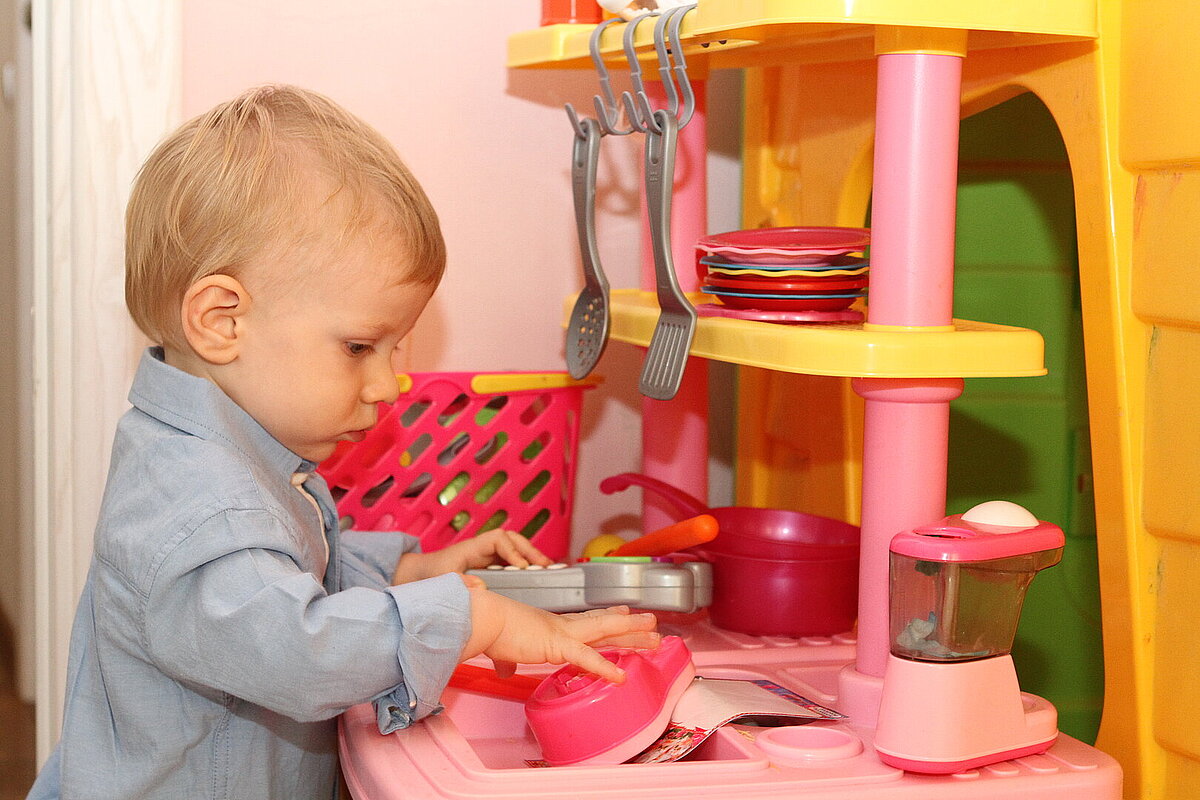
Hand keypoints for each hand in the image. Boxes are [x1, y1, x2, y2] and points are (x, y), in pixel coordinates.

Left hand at [393, 529, 552, 583]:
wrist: (422, 574)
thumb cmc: (432, 574)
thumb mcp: (443, 579)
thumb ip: (460, 582)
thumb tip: (481, 587)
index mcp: (473, 547)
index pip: (499, 539)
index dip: (512, 551)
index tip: (521, 566)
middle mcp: (484, 548)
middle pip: (513, 539)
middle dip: (530, 550)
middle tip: (545, 565)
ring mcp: (489, 555)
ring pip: (516, 547)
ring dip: (532, 555)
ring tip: (548, 568)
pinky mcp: (491, 564)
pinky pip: (513, 559)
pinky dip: (527, 564)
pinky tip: (538, 575)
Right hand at [460, 576, 659, 682]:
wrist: (481, 617)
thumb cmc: (489, 630)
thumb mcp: (503, 649)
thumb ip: (507, 660)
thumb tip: (503, 670)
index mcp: (552, 625)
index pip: (586, 620)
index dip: (608, 617)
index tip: (625, 612)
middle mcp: (562, 626)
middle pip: (604, 626)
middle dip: (631, 628)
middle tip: (654, 627)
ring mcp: (563, 633)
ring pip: (605, 632)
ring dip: (632, 633)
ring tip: (655, 634)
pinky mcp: (557, 644)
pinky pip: (586, 658)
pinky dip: (605, 667)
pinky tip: (621, 676)